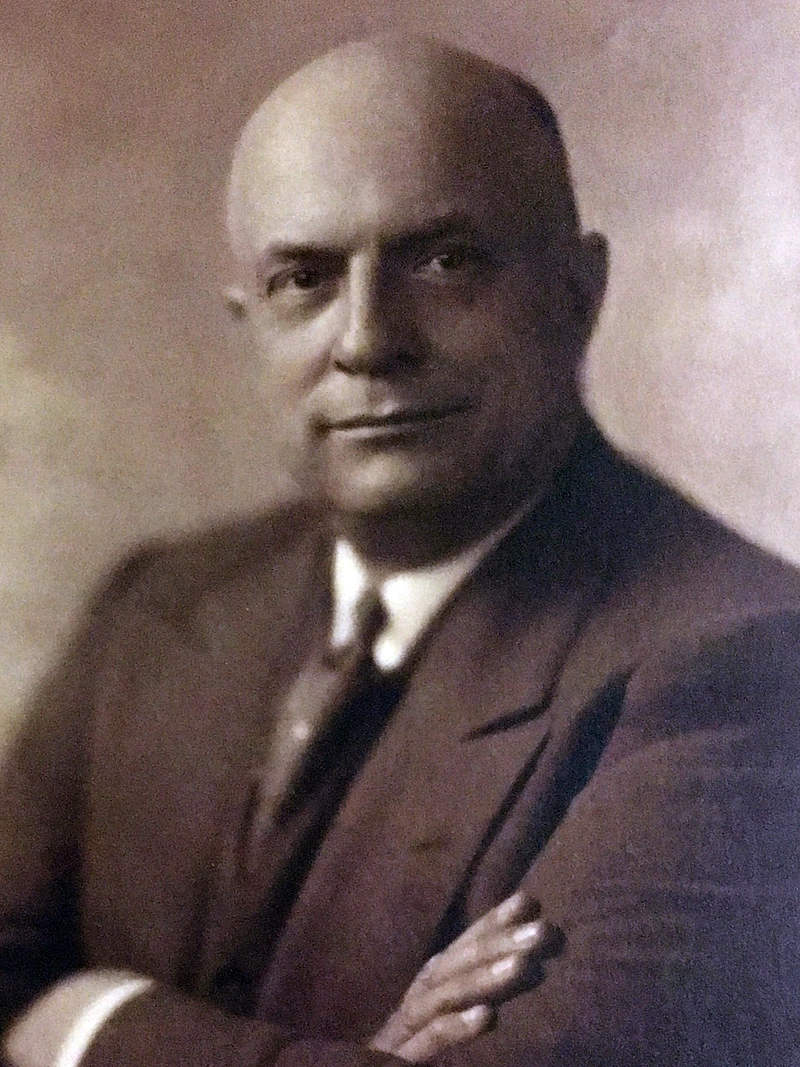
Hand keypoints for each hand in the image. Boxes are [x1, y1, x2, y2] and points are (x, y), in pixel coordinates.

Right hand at [368, 890, 560, 1062]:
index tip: (530, 901)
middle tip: (544, 930)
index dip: (492, 922)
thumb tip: (528, 967)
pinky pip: (427, 1043)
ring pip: (442, 996)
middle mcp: (414, 1004)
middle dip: (498, 942)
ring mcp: (403, 1033)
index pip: (461, 950)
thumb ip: (476, 999)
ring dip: (483, 978)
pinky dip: (455, 1028)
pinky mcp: (395, 1062)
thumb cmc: (416, 1057)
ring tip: (525, 966)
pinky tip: (489, 1017)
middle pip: (454, 964)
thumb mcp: (445, 1027)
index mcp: (428, 992)